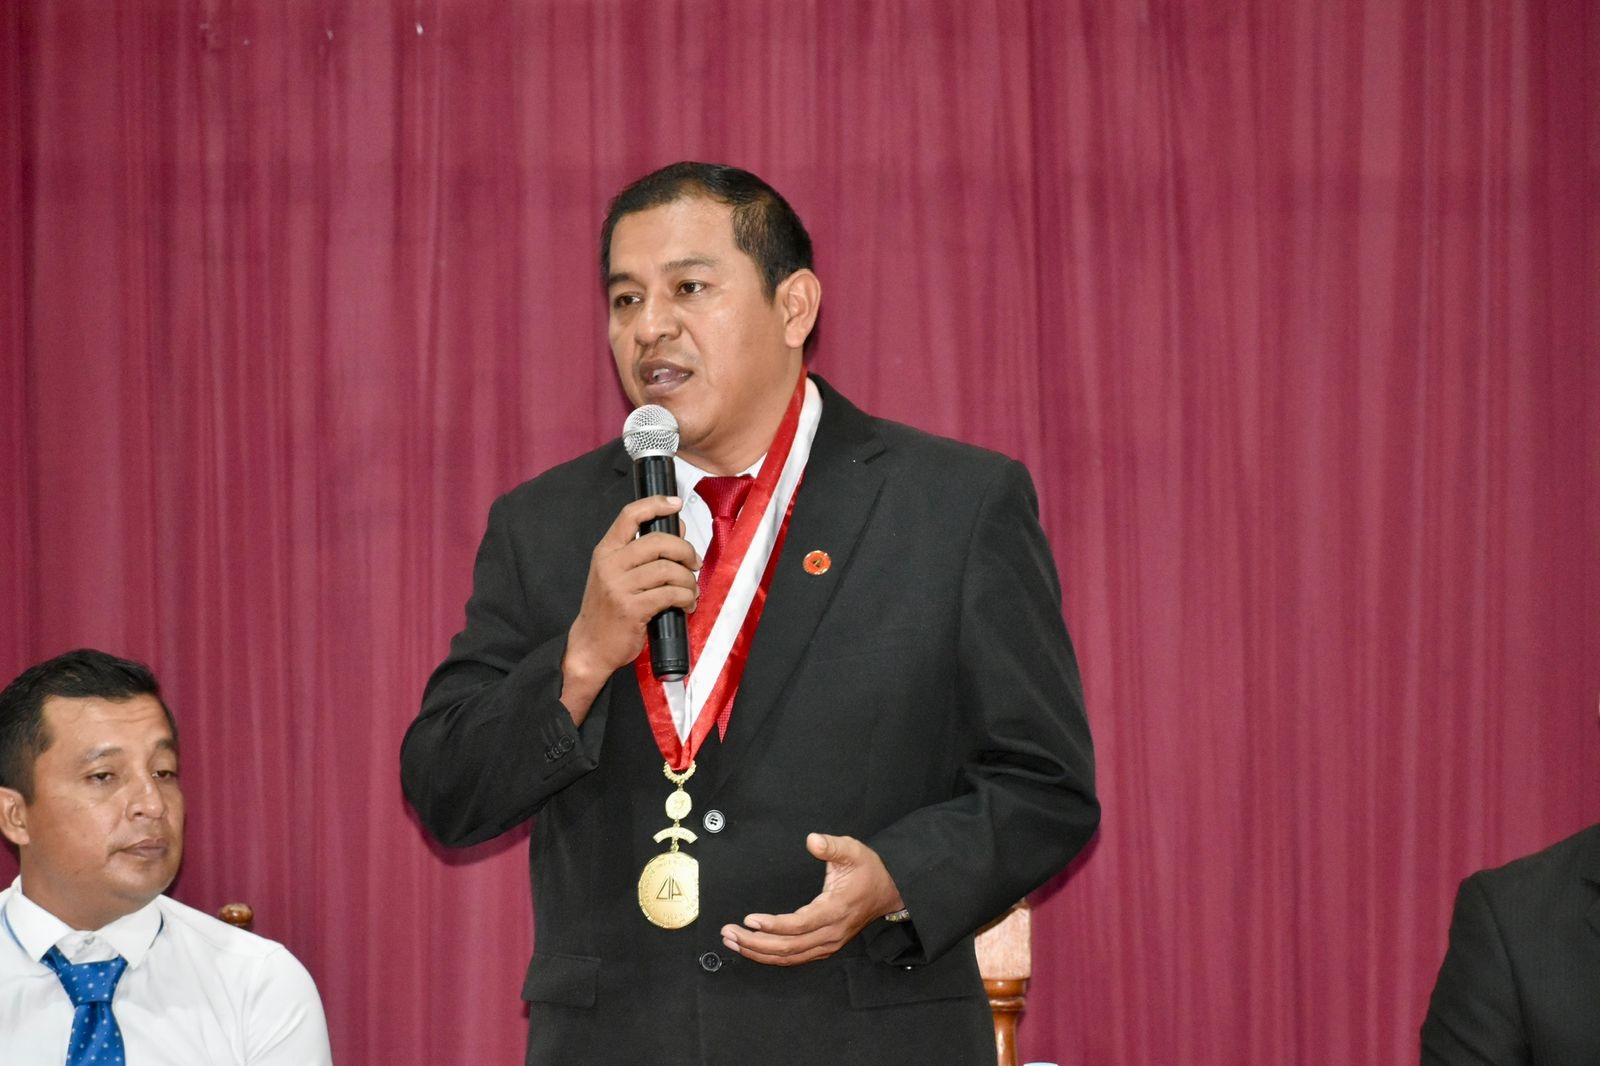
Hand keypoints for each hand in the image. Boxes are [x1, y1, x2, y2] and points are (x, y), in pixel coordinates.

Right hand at [560, 495, 698, 721]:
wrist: (591, 646)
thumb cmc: (607, 609)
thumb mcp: (618, 575)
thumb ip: (644, 552)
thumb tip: (679, 529)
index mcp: (606, 551)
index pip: (630, 515)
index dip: (655, 504)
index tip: (675, 503)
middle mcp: (610, 565)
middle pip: (658, 541)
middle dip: (685, 550)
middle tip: (693, 563)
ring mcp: (620, 587)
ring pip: (668, 570)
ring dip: (688, 580)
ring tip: (690, 590)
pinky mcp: (632, 608)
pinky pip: (671, 594)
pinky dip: (686, 598)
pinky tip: (687, 604)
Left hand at [719, 832, 904, 966]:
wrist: (888, 892)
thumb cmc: (869, 871)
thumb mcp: (853, 850)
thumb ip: (831, 845)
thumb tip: (812, 840)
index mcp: (836, 910)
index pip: (799, 925)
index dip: (773, 925)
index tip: (750, 919)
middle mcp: (831, 933)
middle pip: (788, 948)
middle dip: (755, 943)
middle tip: (729, 933)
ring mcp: (828, 944)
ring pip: (789, 957)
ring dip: (758, 952)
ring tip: (733, 941)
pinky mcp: (824, 947)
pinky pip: (795, 958)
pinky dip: (771, 956)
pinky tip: (753, 948)